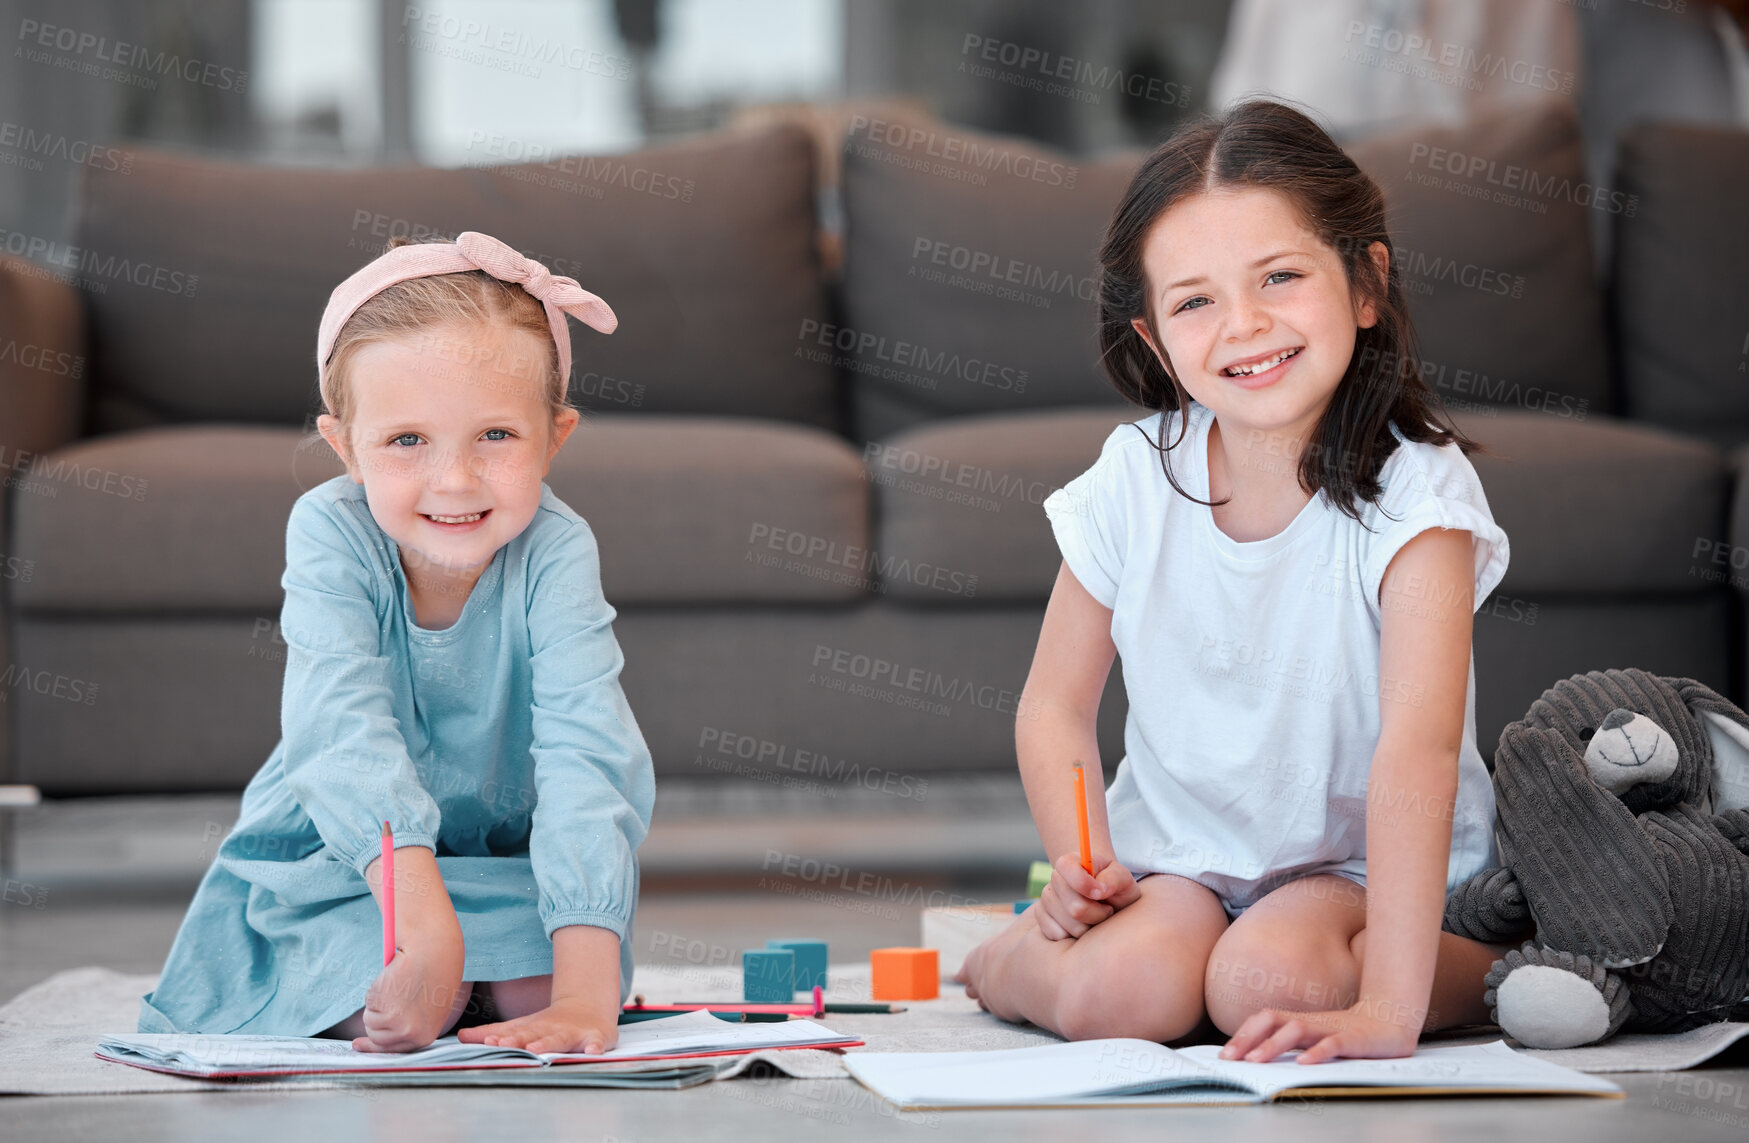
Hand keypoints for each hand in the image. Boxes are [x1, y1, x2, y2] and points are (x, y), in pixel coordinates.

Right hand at [350, 938, 466, 1052]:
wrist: (433, 950)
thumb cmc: (434, 974)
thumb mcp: (426, 1009)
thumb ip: (407, 1025)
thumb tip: (371, 1042)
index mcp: (424, 1036)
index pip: (393, 1049)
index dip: (376, 1044)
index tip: (359, 1043)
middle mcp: (409, 1034)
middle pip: (376, 1038)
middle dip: (376, 1020)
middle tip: (391, 999)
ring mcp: (394, 1021)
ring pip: (369, 1020)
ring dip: (376, 1004)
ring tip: (397, 988)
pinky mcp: (382, 1004)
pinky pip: (368, 1002)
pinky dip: (374, 991)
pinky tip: (393, 980)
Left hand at [456, 996, 619, 1054]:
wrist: (589, 1006)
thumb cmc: (549, 1023)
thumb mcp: (521, 1025)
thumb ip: (493, 1032)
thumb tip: (460, 1037)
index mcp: (533, 1028)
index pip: (515, 1033)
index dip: (501, 1038)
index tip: (488, 1043)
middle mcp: (551, 1029)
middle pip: (534, 1035)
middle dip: (520, 1041)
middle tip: (504, 1045)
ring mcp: (574, 1033)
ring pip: (560, 1039)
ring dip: (548, 1044)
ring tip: (538, 1051)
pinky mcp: (595, 1037)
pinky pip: (597, 1043)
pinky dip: (595, 1047)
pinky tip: (592, 1052)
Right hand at [1036, 852, 1140, 940]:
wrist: (1107, 902)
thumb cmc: (1114, 888)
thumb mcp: (1123, 879)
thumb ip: (1115, 878)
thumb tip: (1100, 888)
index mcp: (1070, 862)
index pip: (1066, 868)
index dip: (1086, 885)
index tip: (1102, 894)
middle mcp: (1054, 879)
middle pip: (1074, 907)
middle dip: (1096, 914)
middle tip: (1107, 909)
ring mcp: (1046, 900)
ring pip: (1067, 925)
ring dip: (1088, 927)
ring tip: (1095, 918)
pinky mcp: (1042, 919)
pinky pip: (1057, 935)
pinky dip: (1074, 937)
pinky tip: (1082, 927)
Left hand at [1218, 1000, 1422, 1064]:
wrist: (1391, 1022)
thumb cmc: (1348, 1033)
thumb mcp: (1315, 1037)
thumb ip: (1291, 1043)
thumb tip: (1258, 1056)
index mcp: (1301, 1020)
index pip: (1265, 1020)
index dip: (1243, 1034)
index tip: (1225, 1054)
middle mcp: (1311, 1021)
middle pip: (1273, 1020)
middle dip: (1248, 1039)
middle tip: (1230, 1058)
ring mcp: (1331, 1028)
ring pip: (1298, 1030)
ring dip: (1274, 1045)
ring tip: (1256, 1060)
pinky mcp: (1354, 1039)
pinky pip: (1333, 1043)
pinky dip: (1317, 1052)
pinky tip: (1304, 1062)